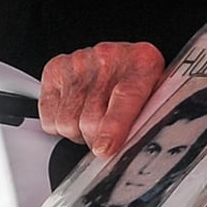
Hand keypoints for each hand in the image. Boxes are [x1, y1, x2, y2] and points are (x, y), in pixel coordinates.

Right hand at [39, 42, 168, 154]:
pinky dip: (58, 125)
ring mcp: (79, 62)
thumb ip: (150, 120)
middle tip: (107, 139)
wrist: (125, 57)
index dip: (113, 128)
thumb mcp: (158, 98)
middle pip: (91, 119)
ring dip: (78, 133)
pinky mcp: (55, 69)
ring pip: (66, 122)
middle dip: (96, 140)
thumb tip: (134, 148)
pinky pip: (49, 117)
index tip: (104, 149)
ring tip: (92, 121)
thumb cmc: (141, 81)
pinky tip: (76, 113)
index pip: (125, 97)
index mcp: (142, 65)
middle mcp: (108, 58)